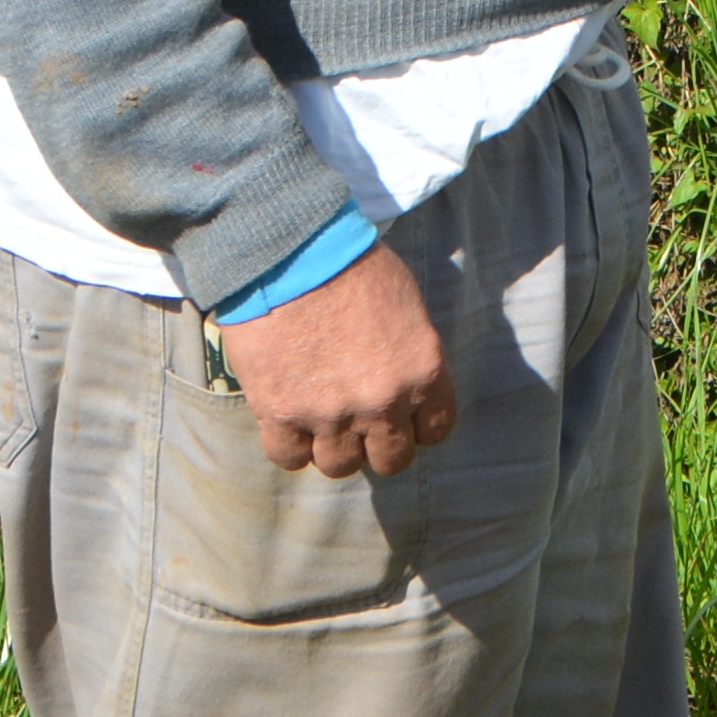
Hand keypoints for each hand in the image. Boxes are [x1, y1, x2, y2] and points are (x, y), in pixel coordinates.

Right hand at [216, 241, 457, 478]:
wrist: (292, 251)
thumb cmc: (353, 264)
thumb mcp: (407, 303)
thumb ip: (410, 352)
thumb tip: (403, 378)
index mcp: (422, 372)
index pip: (435, 430)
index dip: (417, 426)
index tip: (402, 417)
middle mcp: (382, 402)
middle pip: (390, 460)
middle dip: (378, 443)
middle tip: (361, 422)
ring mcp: (330, 413)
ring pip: (340, 465)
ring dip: (333, 446)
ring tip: (323, 419)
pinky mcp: (281, 413)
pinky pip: (289, 457)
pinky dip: (290, 445)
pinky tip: (290, 420)